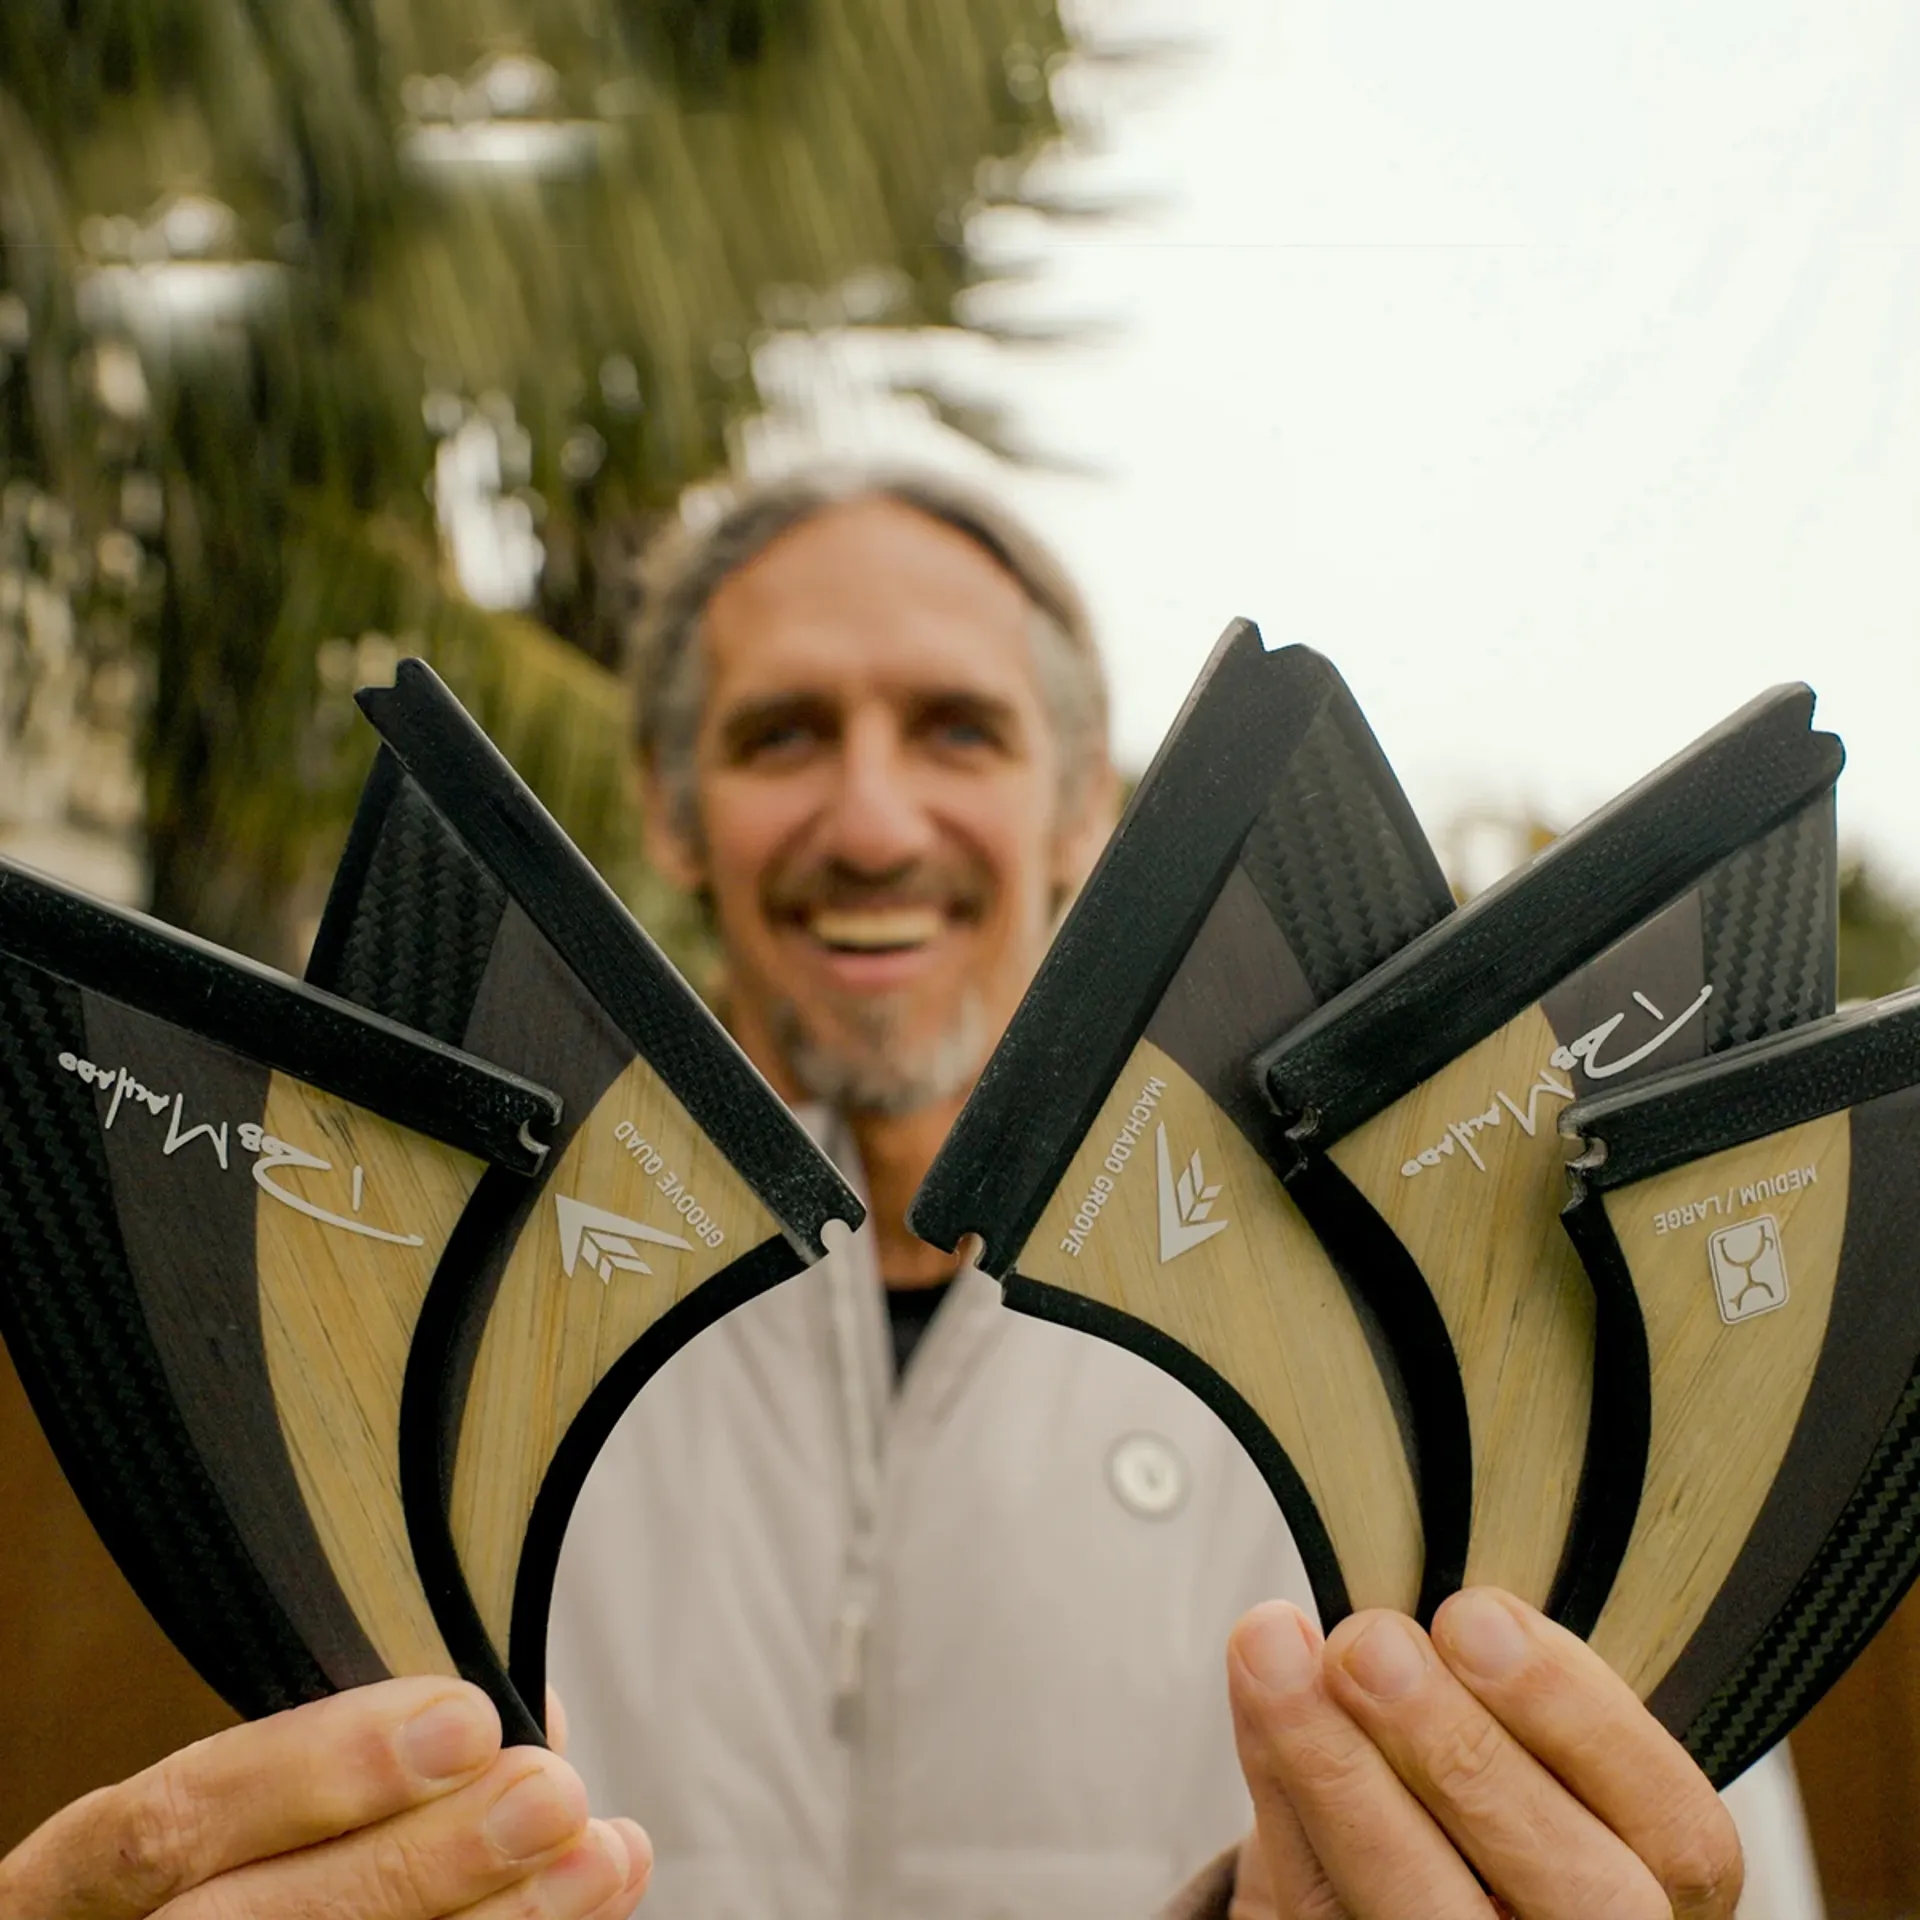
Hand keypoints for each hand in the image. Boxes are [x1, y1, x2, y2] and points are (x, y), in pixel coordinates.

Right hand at [0, 1676, 650, 1919]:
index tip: (467, 1718)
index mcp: (78, 1884)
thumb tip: (518, 1713)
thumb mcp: (257, 1801)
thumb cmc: (256, 1859)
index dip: (315, 1772)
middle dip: (415, 1865)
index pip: (168, 1825)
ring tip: (603, 1859)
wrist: (266, 1908)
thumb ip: (359, 1755)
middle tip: (553, 1795)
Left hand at [1225, 1590, 1742, 1918]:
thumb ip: (1496, 1675)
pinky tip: (1258, 1705)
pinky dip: (1280, 1799)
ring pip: (1426, 1915)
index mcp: (1656, 1879)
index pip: (1679, 1833)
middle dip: (1462, 1753)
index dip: (1578, 1719)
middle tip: (1372, 1644)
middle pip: (1573, 1893)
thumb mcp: (1522, 1727)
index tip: (1473, 1615)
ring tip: (1276, 1656)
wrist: (1393, 1877)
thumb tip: (1425, 1604)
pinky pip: (1320, 1910)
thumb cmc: (1482, 1782)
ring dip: (1340, 1774)